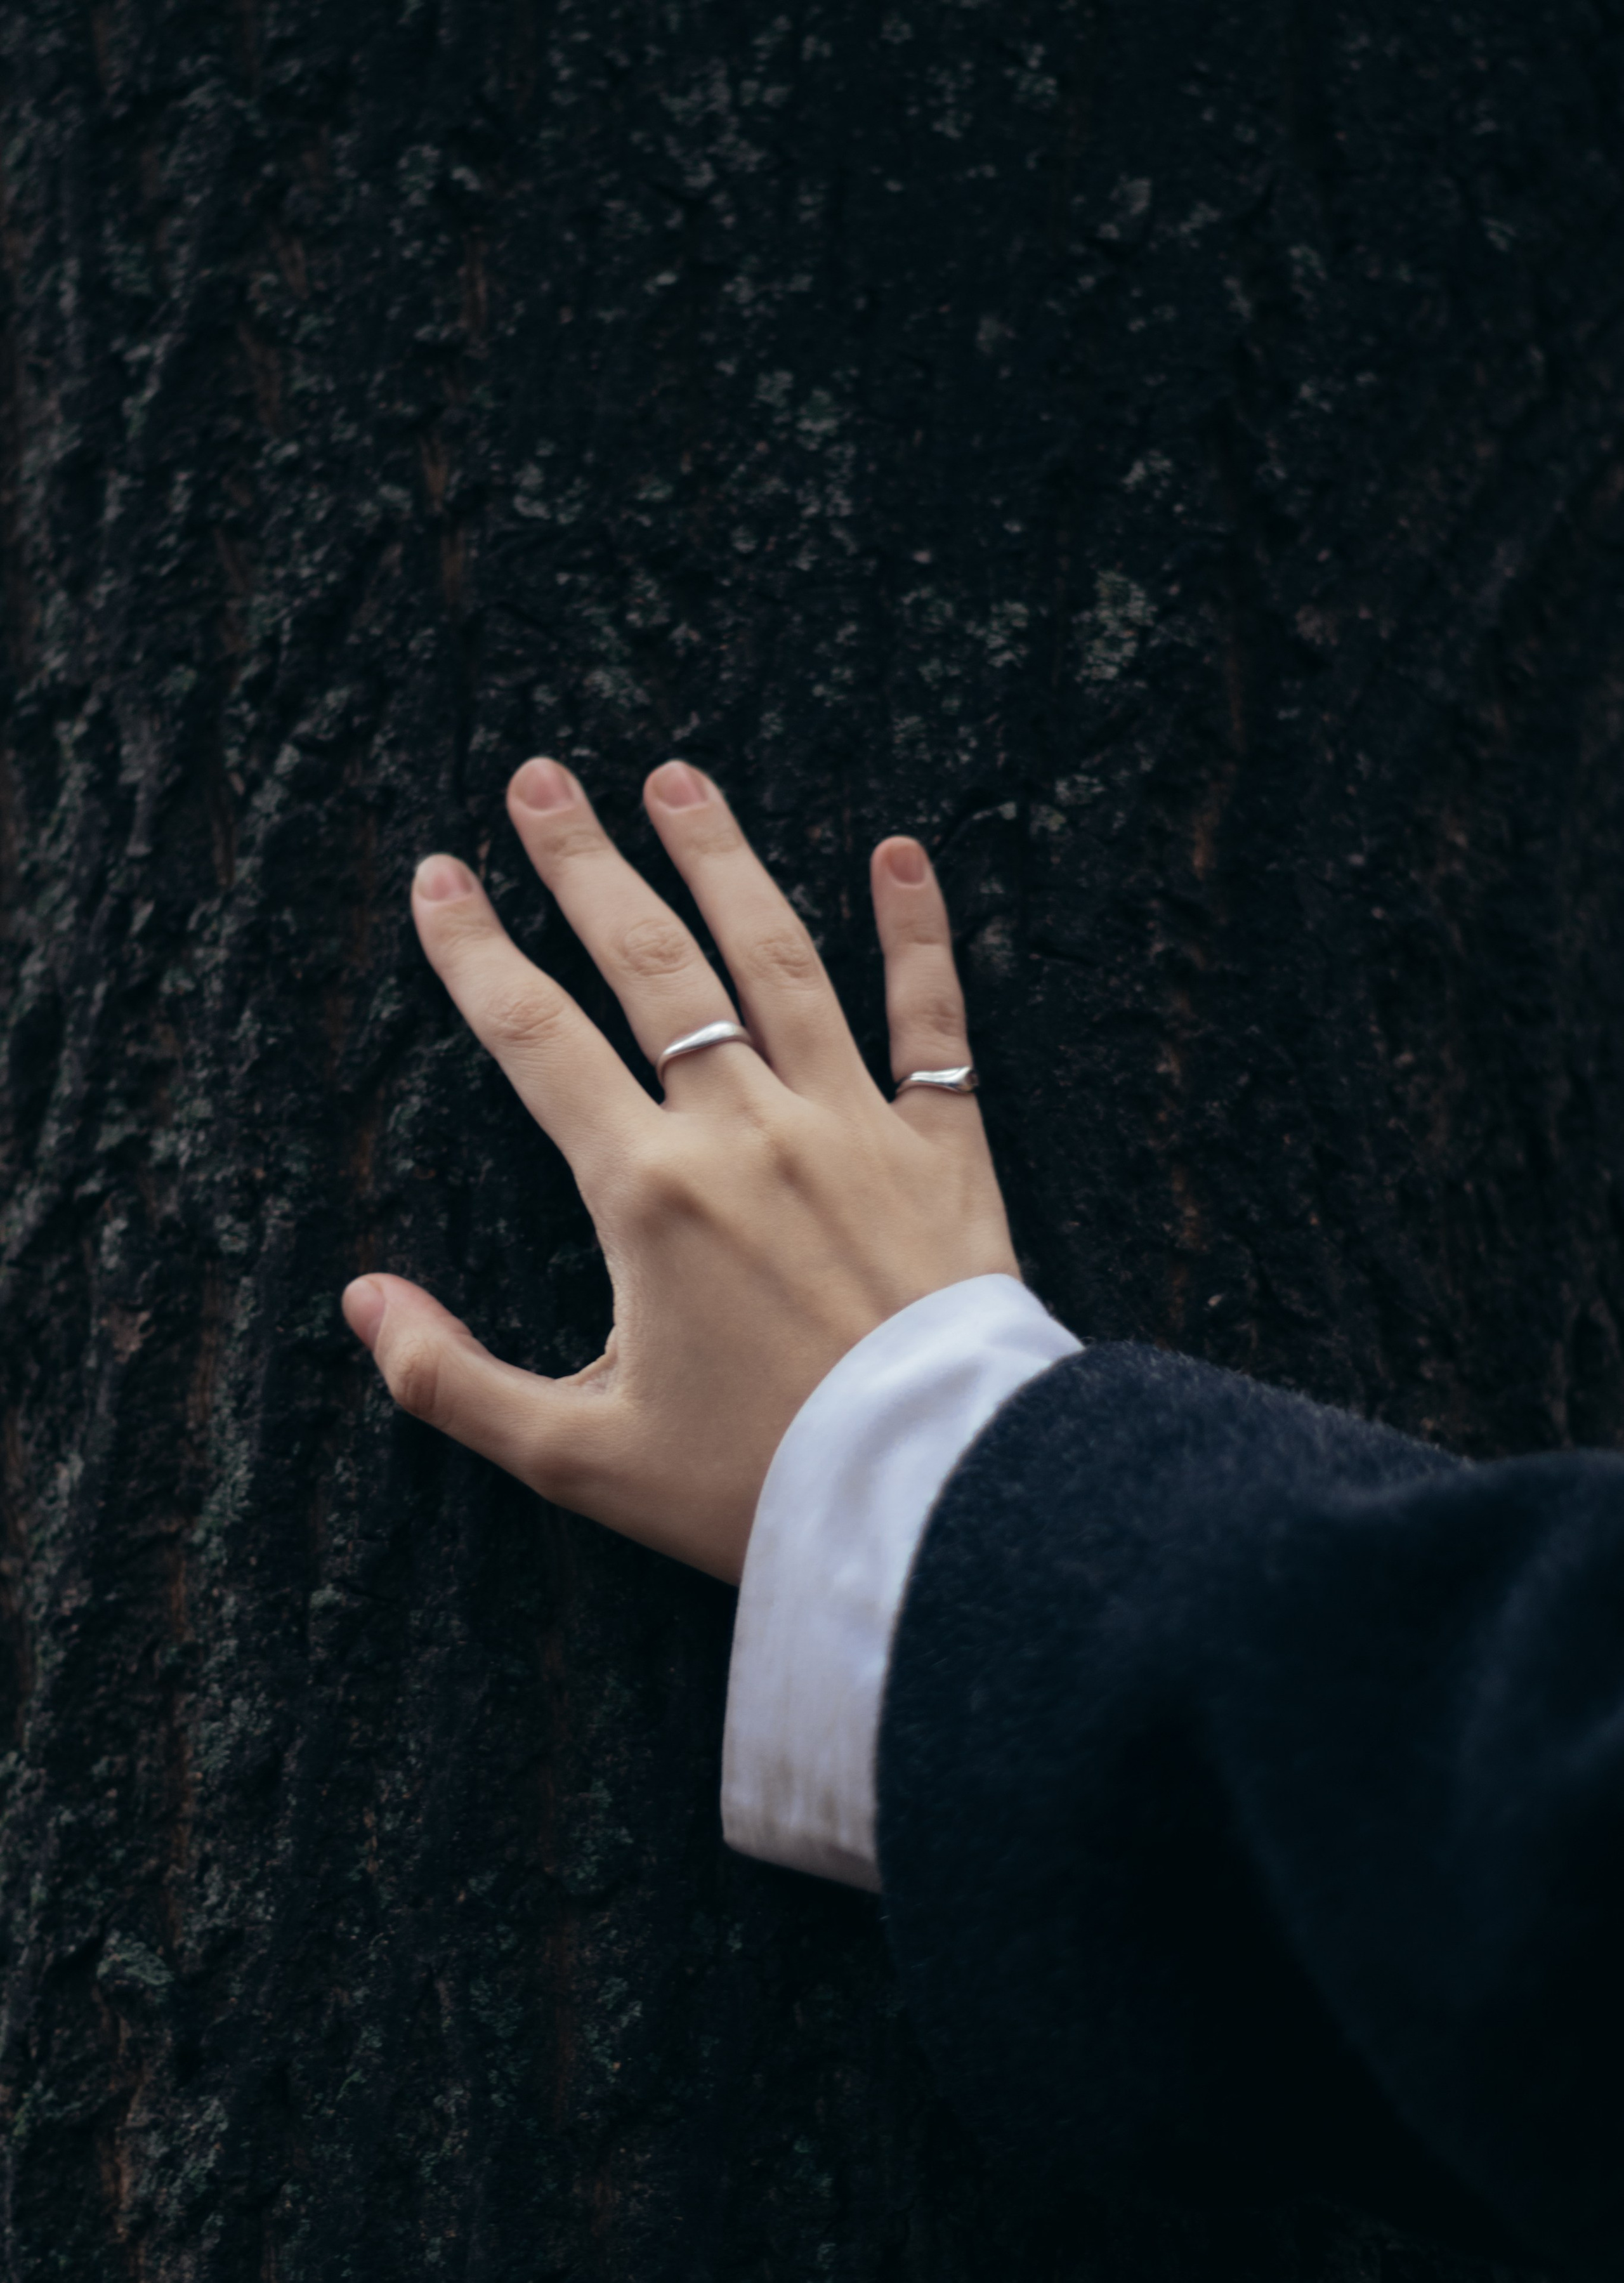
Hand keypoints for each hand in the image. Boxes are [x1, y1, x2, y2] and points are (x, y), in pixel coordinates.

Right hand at [342, 757, 1018, 1582]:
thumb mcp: (578, 1457)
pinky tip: (902, 853)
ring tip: (677, 777)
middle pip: (649, 966)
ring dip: (723, 860)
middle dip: (585, 866)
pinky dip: (919, 933)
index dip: (474, 952)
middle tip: (539, 780)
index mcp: (650, 1195)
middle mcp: (746, 1132)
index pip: (537, 1041)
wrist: (929, 1503)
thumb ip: (452, 1381)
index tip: (438, 876)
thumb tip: (362, 1302)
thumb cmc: (752, 1487)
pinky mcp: (945, 1152)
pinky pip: (934, 1020)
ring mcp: (853, 1128)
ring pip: (778, 959)